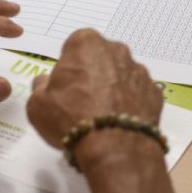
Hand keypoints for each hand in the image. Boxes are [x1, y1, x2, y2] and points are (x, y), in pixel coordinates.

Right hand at [26, 29, 163, 150]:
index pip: (73, 46)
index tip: (63, 86)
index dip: (67, 67)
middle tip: (80, 101)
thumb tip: (45, 82)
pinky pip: (137, 95)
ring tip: (100, 117)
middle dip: (91, 73)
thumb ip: (40, 87)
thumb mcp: (37, 104)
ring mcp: (139, 71)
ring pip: (120, 76)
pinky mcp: (154, 93)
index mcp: (86, 43)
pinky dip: (129, 104)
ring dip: (111, 89)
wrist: (115, 149)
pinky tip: (118, 123)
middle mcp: (117, 50)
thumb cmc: (71, 118)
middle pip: (99, 58)